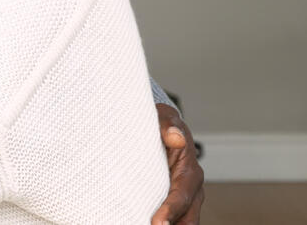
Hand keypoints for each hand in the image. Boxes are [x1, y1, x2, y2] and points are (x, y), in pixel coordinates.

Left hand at [152, 104, 204, 223]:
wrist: (164, 127)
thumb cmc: (163, 123)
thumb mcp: (164, 118)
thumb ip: (168, 126)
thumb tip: (176, 137)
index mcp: (190, 172)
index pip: (182, 196)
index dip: (171, 211)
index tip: (158, 223)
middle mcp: (191, 189)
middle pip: (186, 218)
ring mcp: (184, 199)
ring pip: (182, 221)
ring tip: (140, 223)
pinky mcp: (173, 202)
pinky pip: (172, 218)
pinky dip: (163, 222)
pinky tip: (141, 220)